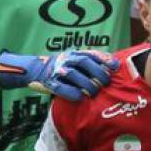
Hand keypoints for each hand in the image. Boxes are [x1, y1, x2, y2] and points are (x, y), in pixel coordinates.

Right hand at [0, 50, 117, 100]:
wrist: (35, 71)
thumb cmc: (64, 69)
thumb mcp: (75, 61)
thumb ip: (91, 64)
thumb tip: (114, 71)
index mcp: (75, 54)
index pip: (92, 54)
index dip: (105, 59)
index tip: (115, 67)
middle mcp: (66, 59)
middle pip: (85, 62)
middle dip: (98, 73)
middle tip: (105, 83)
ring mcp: (57, 70)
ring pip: (74, 74)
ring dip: (87, 84)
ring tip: (94, 92)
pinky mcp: (50, 82)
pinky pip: (62, 88)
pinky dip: (73, 93)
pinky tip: (80, 97)